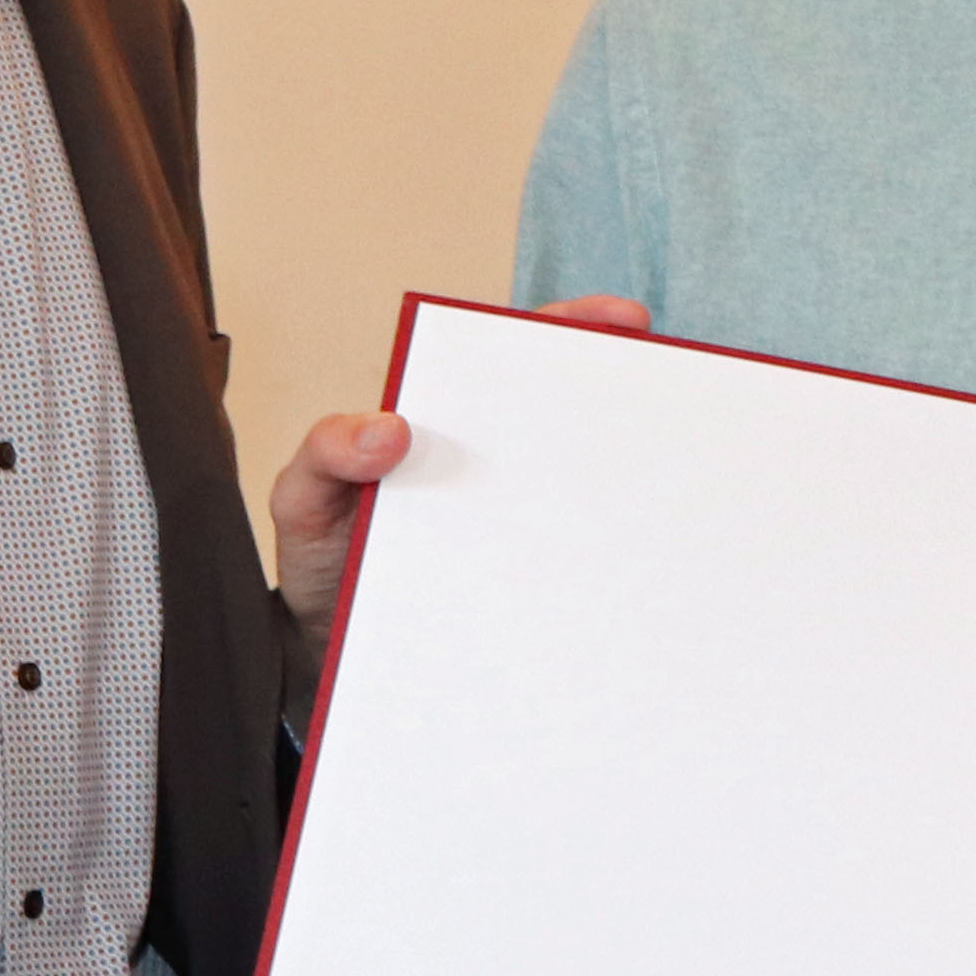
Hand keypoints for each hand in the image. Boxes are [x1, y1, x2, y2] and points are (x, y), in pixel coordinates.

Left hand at [271, 294, 650, 606]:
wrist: (324, 656)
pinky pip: (570, 565)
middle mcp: (490, 469)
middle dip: (626, 397)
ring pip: (582, 492)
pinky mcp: (523, 585)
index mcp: (442, 429)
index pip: (510, 362)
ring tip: (671, 480)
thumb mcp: (304, 497)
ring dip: (628, 484)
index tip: (619, 320)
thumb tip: (389, 427)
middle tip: (671, 386)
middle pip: (566, 420)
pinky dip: (607, 563)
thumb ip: (328, 452)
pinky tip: (638, 569)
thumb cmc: (320, 557)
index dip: (568, 332)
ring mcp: (513, 526)